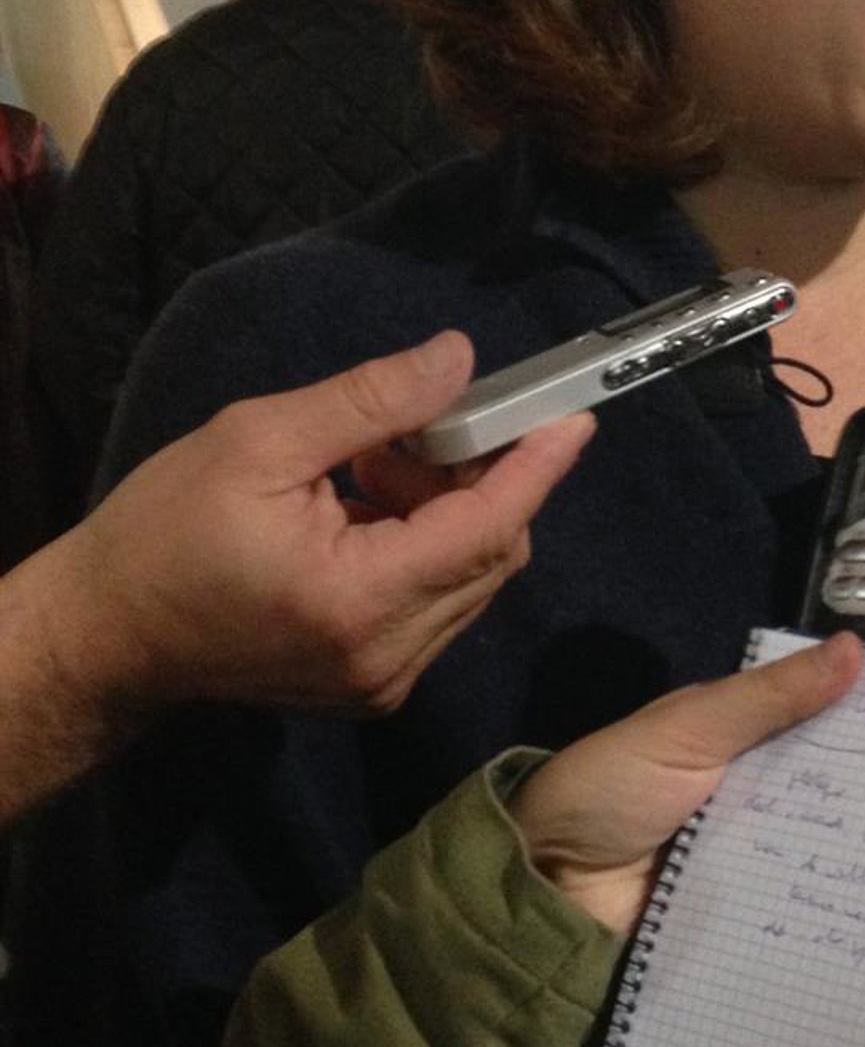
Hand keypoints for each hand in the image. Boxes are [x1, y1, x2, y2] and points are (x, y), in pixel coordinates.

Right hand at [45, 332, 592, 719]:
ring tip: (373, 468)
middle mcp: (386, 657)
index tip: (574, 416)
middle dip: (478, 480)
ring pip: (470, 581)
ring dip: (448, 513)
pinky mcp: (372, 687)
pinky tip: (367, 512)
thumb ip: (370, 402)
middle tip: (417, 430)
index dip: (536, 468)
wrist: (107, 635)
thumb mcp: (259, 440)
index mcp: (357, 600)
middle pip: (491, 556)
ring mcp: (382, 682)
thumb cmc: (166, 531)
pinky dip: (426, 549)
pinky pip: (439, 605)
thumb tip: (459, 360)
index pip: (488, 528)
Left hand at [511, 632, 862, 933]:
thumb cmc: (610, 789)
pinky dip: (829, 908)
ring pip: (821, 851)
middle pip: (832, 792)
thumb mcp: (690, 731)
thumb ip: (769, 698)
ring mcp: (750, 858)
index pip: (824, 723)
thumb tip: (857, 649)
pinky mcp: (741, 914)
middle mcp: (753, 794)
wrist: (543, 888)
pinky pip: (794, 907)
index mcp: (741, 738)